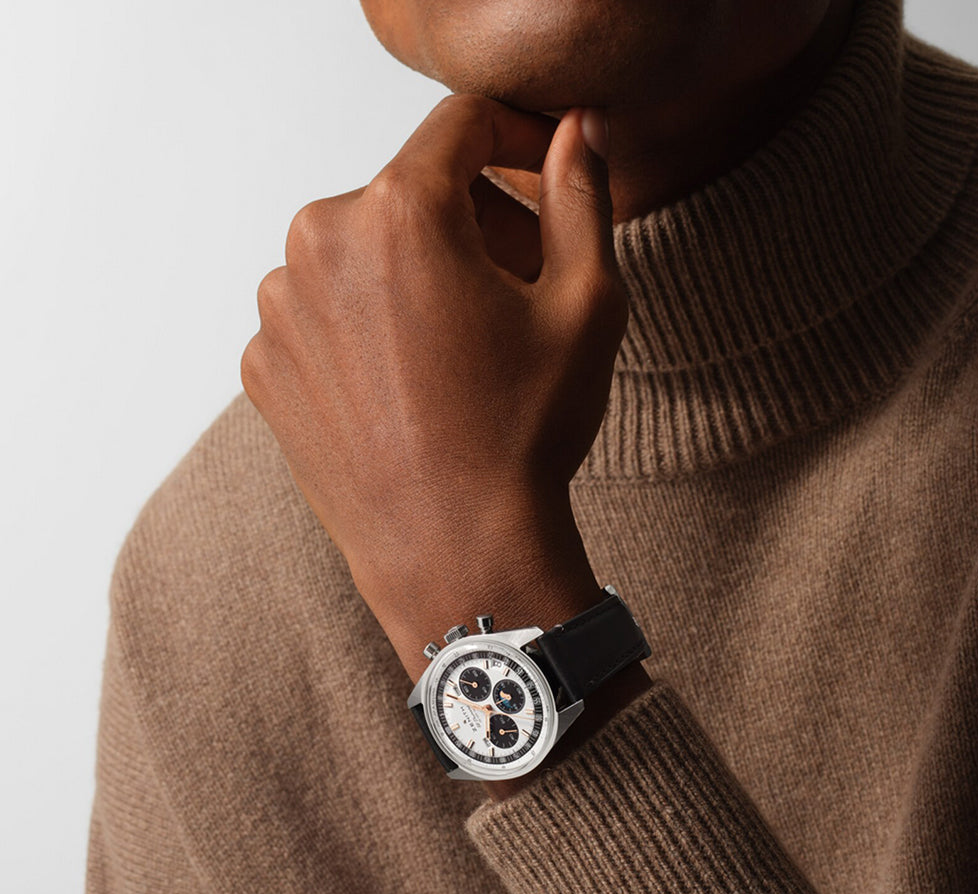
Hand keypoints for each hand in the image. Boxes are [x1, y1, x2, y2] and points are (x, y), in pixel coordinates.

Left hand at [242, 94, 629, 683]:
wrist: (456, 556)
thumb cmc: (523, 437)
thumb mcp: (587, 305)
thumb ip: (583, 196)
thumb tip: (578, 136)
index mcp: (398, 212)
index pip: (460, 126)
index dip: (515, 137)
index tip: (542, 172)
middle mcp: (317, 245)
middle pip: (409, 194)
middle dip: (474, 222)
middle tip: (524, 286)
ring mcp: (279, 312)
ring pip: (363, 255)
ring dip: (417, 276)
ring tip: (466, 351)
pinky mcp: (263, 368)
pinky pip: (325, 316)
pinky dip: (369, 330)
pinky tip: (414, 388)